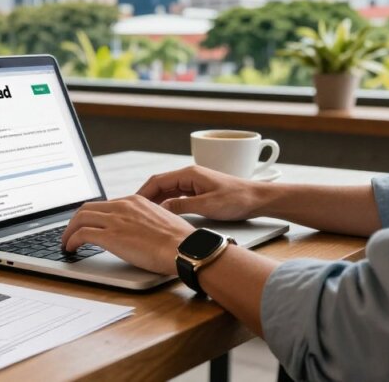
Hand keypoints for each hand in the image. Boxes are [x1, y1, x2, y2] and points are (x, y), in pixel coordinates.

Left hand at [60, 195, 192, 275]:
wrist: (184, 248)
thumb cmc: (180, 241)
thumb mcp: (162, 220)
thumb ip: (147, 221)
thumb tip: (142, 231)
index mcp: (135, 201)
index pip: (105, 204)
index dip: (93, 215)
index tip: (88, 224)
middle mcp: (123, 206)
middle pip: (88, 208)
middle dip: (76, 220)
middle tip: (71, 232)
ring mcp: (115, 220)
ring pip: (80, 218)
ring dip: (69, 231)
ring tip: (67, 242)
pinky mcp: (111, 236)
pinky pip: (82, 234)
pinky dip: (72, 240)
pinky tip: (71, 248)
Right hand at [136, 165, 268, 221]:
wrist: (257, 199)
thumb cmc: (237, 199)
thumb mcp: (207, 205)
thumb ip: (182, 206)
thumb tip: (160, 209)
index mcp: (189, 174)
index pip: (157, 181)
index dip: (142, 193)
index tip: (131, 204)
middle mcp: (189, 175)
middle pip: (160, 185)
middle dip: (145, 197)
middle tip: (132, 211)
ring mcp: (194, 183)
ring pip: (167, 191)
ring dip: (155, 201)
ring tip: (143, 215)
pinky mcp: (198, 191)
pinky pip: (176, 195)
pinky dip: (166, 203)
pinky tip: (161, 214)